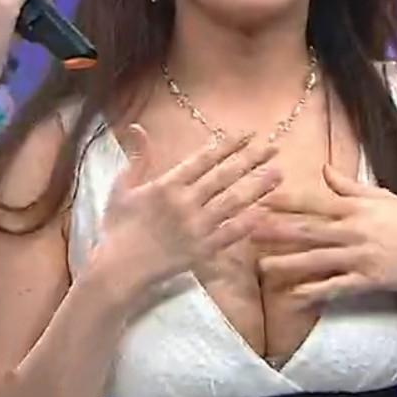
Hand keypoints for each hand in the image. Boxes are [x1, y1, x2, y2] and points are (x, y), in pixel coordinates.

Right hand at [91, 125, 279, 307]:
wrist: (119, 269)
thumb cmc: (118, 228)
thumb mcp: (122, 188)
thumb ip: (137, 158)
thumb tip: (139, 127)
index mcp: (167, 185)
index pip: (204, 159)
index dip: (228, 145)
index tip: (247, 134)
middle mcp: (186, 203)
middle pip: (224, 176)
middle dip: (250, 160)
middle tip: (272, 147)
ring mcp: (197, 228)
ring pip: (233, 203)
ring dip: (257, 187)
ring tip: (278, 174)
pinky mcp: (203, 250)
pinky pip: (231, 234)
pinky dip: (249, 222)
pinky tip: (265, 211)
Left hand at [253, 164, 396, 305]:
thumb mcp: (381, 197)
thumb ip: (349, 186)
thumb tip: (323, 168)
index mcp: (356, 209)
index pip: (315, 202)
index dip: (286, 201)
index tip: (260, 199)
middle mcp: (354, 231)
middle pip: (309, 230)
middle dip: (277, 231)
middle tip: (248, 231)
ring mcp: (360, 258)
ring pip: (317, 260)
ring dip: (288, 263)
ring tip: (262, 266)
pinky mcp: (367, 281)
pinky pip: (336, 286)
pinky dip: (315, 291)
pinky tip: (293, 296)